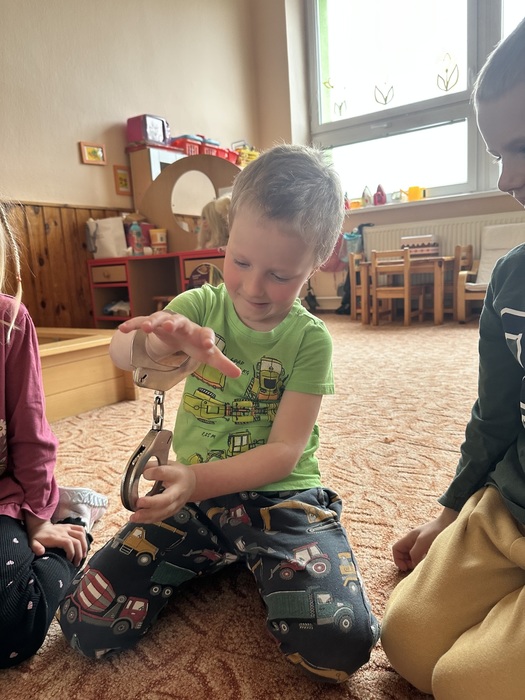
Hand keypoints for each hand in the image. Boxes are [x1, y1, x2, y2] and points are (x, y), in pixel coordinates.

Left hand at [25, 515, 87, 566]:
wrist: (39, 526)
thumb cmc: (37, 537)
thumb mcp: (33, 543)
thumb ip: (36, 547)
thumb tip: (41, 552)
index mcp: (56, 537)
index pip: (68, 543)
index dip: (72, 553)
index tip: (70, 561)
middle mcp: (63, 531)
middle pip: (77, 540)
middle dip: (79, 553)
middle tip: (77, 563)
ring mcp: (67, 528)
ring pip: (81, 535)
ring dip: (84, 545)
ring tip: (83, 555)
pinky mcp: (70, 526)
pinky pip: (81, 529)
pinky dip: (84, 537)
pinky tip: (83, 544)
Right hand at [118, 312, 240, 378]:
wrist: (180, 330)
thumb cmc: (194, 342)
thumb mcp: (208, 354)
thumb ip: (222, 363)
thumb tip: (239, 374)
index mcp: (198, 332)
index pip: (206, 333)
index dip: (208, 339)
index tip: (209, 346)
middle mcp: (182, 325)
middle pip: (180, 322)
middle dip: (175, 324)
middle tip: (171, 326)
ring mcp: (165, 323)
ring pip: (159, 319)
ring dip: (154, 322)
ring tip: (147, 328)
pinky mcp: (152, 324)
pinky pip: (141, 322)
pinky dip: (133, 324)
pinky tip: (122, 330)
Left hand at [129, 461, 196, 523]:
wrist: (191, 483)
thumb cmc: (177, 473)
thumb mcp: (167, 463)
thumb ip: (151, 465)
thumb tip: (136, 469)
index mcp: (176, 474)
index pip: (165, 472)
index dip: (154, 473)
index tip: (145, 474)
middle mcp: (178, 490)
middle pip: (167, 499)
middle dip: (152, 502)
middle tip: (139, 502)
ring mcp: (176, 503)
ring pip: (163, 512)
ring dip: (148, 515)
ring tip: (135, 515)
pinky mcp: (173, 511)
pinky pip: (161, 518)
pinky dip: (148, 520)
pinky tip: (138, 519)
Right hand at [392, 507, 457, 570]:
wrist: (450, 523)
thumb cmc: (436, 530)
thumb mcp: (423, 541)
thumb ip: (415, 553)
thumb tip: (413, 564)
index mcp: (409, 538)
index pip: (396, 549)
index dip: (397, 559)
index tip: (405, 568)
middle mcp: (413, 541)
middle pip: (403, 554)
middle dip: (406, 563)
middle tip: (415, 568)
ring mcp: (421, 544)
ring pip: (412, 556)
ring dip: (415, 563)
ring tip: (423, 566)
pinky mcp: (429, 548)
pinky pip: (421, 556)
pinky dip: (422, 561)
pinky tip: (429, 562)